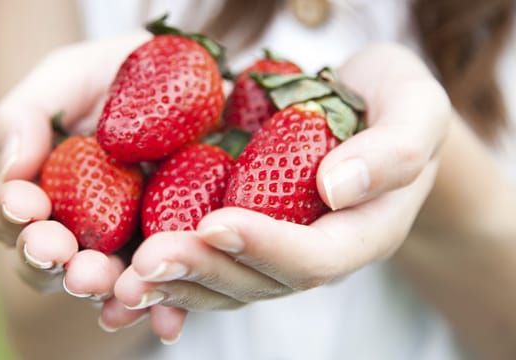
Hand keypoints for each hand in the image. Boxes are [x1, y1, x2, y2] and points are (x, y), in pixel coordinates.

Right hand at [0, 32, 160, 333]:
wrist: (197, 75)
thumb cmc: (120, 73)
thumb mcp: (67, 77)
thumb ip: (25, 115)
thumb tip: (12, 169)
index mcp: (45, 189)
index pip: (12, 215)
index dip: (12, 213)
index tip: (25, 202)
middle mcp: (81, 225)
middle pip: (51, 263)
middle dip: (50, 262)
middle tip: (62, 254)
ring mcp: (129, 242)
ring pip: (105, 282)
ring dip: (103, 290)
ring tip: (109, 283)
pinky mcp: (176, 250)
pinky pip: (166, 288)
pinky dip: (162, 309)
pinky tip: (165, 320)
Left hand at [112, 43, 450, 340]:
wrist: (372, 109)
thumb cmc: (397, 102)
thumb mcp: (417, 109)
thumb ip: (394, 151)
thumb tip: (336, 188)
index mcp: (364, 233)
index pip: (315, 257)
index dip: (265, 246)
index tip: (214, 223)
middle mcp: (319, 255)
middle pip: (260, 281)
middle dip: (203, 271)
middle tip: (148, 261)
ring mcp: (282, 250)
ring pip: (229, 285)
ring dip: (177, 282)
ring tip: (127, 278)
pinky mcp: (251, 237)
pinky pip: (212, 262)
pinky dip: (173, 268)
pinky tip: (130, 266)